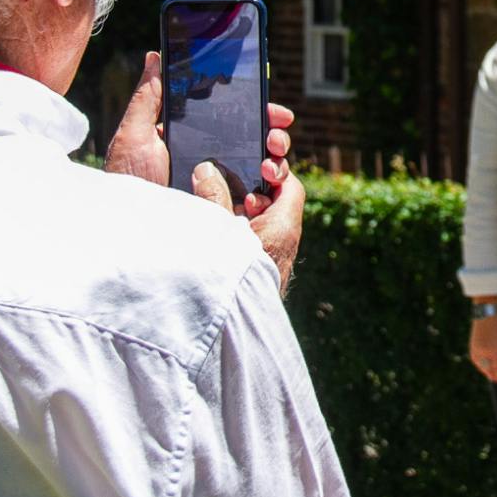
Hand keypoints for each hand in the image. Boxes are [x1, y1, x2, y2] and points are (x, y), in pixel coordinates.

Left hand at [105, 56, 300, 286]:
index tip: (273, 109)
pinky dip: (268, 195)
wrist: (129, 231)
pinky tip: (261, 194)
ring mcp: (221, 189)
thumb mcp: (134, 135)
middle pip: (256, 143)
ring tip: (269, 166)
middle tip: (276, 138)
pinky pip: (258, 201)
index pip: (235, 120)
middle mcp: (212, 163)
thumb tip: (156, 56)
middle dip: (275, 136)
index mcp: (193, 139)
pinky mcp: (226, 213)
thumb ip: (148, 97)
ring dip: (276, 163)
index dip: (259, 112)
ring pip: (263, 170)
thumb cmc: (128, 181)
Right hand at [199, 160, 304, 294]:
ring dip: (238, 215)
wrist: (229, 330)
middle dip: (248, 193)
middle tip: (224, 190)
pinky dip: (235, 235)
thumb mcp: (216, 228)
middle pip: (274, 205)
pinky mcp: (258, 275)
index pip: (290, 187)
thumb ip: (212, 197)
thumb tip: (206, 169)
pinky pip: (250, 245)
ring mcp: (272, 260)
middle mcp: (283, 243)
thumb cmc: (227, 277)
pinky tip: (212, 235)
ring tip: (214, 211)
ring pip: (259, 226)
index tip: (251, 166)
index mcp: (283, 227)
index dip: (273, 172)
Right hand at [470, 309, 496, 383]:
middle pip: (487, 369)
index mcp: (493, 351)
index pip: (496, 369)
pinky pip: (475, 360)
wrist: (486, 312)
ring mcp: (476, 349)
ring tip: (491, 375)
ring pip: (480, 366)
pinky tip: (483, 366)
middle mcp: (483, 352)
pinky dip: (479, 365)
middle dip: (493, 376)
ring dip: (485, 371)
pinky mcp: (472, 346)